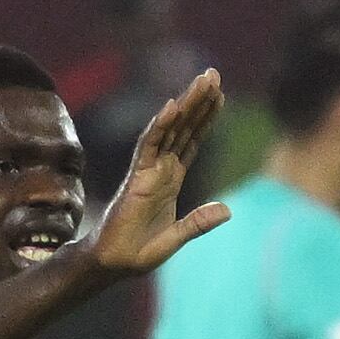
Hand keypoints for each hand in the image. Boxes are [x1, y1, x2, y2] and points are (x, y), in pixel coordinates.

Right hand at [90, 72, 230, 275]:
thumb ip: (198, 223)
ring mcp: (148, 170)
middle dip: (199, 102)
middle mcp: (161, 169)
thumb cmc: (137, 252)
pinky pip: (150, 145)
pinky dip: (161, 125)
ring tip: (202, 81)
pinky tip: (173, 106)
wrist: (112, 264)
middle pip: (184, 128)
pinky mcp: (136, 177)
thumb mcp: (176, 238)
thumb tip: (227, 210)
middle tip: (213, 74)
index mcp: (171, 180)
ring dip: (186, 104)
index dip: (205, 119)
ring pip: (170, 130)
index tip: (219, 95)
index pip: (192, 141)